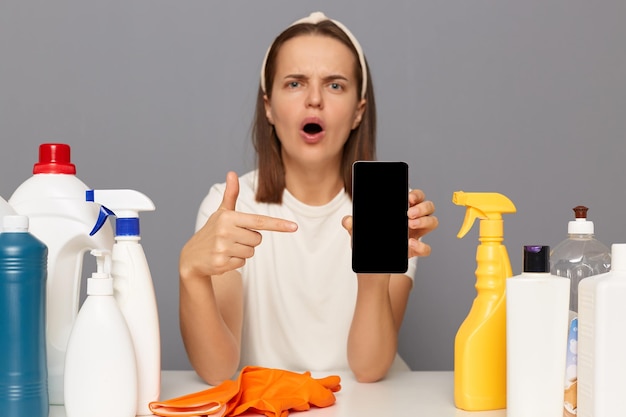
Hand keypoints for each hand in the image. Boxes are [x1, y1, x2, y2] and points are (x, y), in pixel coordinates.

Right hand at [180, 171, 297, 278]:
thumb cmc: (212, 231)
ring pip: (251, 252)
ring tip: (227, 248)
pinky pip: (243, 263)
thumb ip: (231, 195)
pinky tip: (223, 257)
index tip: (294, 227)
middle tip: (232, 239)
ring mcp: (222, 248)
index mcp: (228, 217)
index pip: (259, 221)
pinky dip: (235, 262)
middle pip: (257, 239)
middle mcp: (225, 231)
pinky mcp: (221, 263)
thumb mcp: (221, 213)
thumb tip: (232, 173)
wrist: (192, 256)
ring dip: (242, 252)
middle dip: (248, 240)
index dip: (278, 225)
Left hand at [341, 188, 437, 257]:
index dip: (415, 194)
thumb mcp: (359, 233)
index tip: (408, 197)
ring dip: (424, 220)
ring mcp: (416, 235)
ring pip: (433, 221)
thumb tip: (347, 220)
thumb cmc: (369, 244)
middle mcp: (412, 221)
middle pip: (428, 206)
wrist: (372, 268)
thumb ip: (353, 225)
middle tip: (409, 212)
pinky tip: (409, 244)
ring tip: (410, 224)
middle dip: (422, 206)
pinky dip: (421, 245)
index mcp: (401, 211)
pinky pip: (427, 247)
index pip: (415, 197)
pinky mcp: (416, 251)